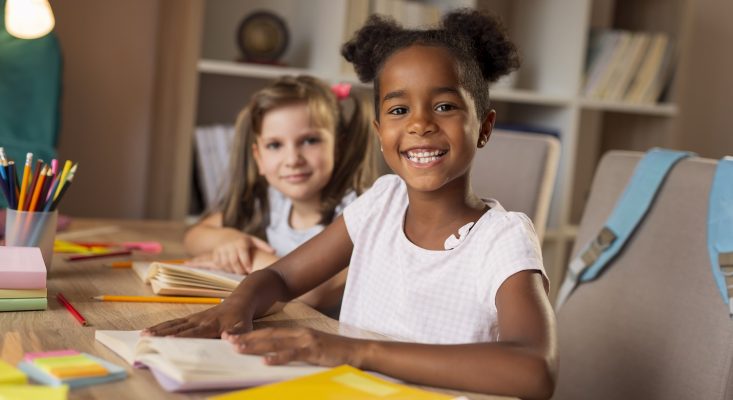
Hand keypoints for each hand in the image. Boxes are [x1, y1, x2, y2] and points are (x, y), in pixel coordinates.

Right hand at [142, 298, 252, 337]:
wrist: (239, 302)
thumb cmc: (241, 319)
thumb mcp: (245, 327)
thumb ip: (237, 334)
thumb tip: (228, 339)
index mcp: (213, 325)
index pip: (196, 332)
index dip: (183, 336)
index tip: (169, 340)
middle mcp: (200, 321)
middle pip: (179, 328)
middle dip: (163, 334)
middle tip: (147, 339)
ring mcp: (194, 318)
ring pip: (173, 324)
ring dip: (158, 330)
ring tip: (143, 335)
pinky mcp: (190, 318)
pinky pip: (173, 322)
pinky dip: (161, 327)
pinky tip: (148, 331)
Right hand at [204, 233, 274, 273]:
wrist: (226, 236)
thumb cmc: (243, 241)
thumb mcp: (253, 241)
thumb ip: (264, 246)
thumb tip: (275, 251)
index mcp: (241, 242)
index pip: (243, 255)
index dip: (246, 264)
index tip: (250, 271)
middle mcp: (230, 245)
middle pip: (233, 261)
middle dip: (239, 270)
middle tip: (244, 274)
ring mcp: (221, 249)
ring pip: (225, 264)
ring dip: (232, 271)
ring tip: (238, 272)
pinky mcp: (215, 253)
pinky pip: (219, 264)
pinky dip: (224, 269)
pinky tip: (230, 270)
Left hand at [223, 327, 364, 367]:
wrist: (358, 352)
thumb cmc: (336, 353)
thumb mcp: (313, 349)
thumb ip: (297, 349)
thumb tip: (277, 355)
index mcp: (298, 332)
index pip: (269, 332)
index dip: (250, 334)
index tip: (233, 336)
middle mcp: (300, 333)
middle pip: (268, 335)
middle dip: (246, 338)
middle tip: (227, 340)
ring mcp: (307, 341)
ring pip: (275, 342)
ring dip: (255, 345)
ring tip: (238, 348)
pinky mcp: (314, 351)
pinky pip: (292, 354)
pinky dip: (278, 357)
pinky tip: (265, 361)